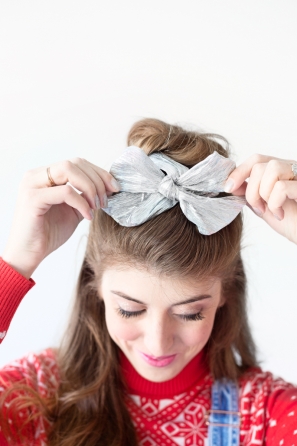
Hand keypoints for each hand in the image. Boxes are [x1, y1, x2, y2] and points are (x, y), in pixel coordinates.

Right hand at [2, 158, 119, 278]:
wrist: (30, 255)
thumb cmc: (49, 234)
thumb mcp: (74, 210)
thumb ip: (86, 196)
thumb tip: (109, 186)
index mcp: (45, 176)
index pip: (77, 163)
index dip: (99, 173)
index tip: (114, 188)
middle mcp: (36, 176)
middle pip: (75, 163)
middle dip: (97, 180)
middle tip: (105, 201)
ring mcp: (32, 184)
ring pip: (69, 170)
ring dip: (90, 188)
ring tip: (96, 207)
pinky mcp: (32, 198)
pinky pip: (65, 191)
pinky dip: (81, 202)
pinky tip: (87, 216)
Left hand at [224, 154, 296, 243]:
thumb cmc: (291, 222)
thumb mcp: (264, 207)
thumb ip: (250, 194)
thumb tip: (232, 185)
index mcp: (281, 171)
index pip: (256, 159)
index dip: (238, 172)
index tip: (228, 188)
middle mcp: (292, 168)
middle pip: (259, 164)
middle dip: (251, 190)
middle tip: (258, 208)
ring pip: (271, 169)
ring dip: (263, 194)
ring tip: (271, 211)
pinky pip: (282, 187)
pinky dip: (275, 203)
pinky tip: (281, 214)